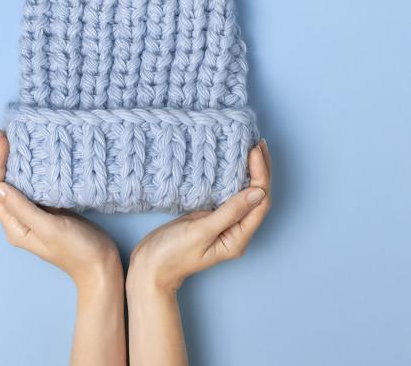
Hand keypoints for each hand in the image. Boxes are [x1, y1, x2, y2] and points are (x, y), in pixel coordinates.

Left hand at [0, 129, 121, 287]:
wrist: (101, 266)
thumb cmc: (77, 250)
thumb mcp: (49, 228)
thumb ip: (23, 208)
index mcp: (15, 227)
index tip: (2, 140)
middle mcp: (19, 220)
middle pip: (0, 185)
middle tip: (1, 134)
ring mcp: (34, 215)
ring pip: (15, 184)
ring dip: (11, 163)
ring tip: (12, 140)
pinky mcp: (50, 210)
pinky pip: (32, 186)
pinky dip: (29, 169)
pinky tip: (34, 157)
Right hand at [127, 139, 271, 293]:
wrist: (149, 267)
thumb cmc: (171, 255)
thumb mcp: (200, 232)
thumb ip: (229, 212)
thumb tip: (257, 192)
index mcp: (237, 238)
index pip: (259, 203)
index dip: (261, 175)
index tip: (255, 151)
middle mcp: (235, 232)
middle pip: (257, 198)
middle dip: (261, 171)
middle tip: (259, 144)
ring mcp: (223, 225)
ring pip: (244, 195)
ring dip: (250, 173)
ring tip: (251, 149)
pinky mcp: (210, 218)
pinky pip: (229, 196)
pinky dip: (233, 179)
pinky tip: (232, 166)